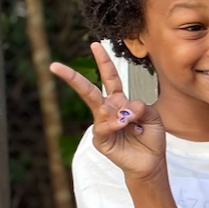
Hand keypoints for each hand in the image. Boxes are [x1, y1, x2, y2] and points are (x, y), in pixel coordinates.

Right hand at [50, 41, 166, 183]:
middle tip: (55, 66)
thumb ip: (142, 107)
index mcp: (120, 101)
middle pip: (89, 90)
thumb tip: (127, 107)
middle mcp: (108, 110)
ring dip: (118, 111)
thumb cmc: (151, 138)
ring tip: (132, 121)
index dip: (104, 62)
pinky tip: (123, 126)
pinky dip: (114, 124)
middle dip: (72, 78)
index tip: (95, 44)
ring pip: (98, 107)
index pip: (110, 78)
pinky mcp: (100, 139)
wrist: (151, 162)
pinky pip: (103, 126)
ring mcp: (101, 124)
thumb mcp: (153, 117)